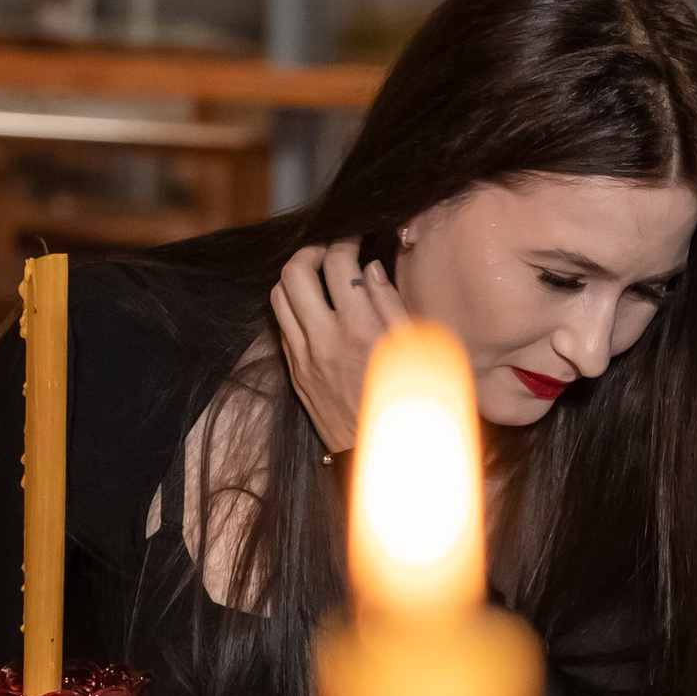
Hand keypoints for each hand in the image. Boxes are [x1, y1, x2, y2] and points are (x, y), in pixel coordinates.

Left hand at [270, 240, 408, 459]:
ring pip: (279, 295)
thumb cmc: (411, 404)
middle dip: (313, 251)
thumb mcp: (417, 351)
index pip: (338, 264)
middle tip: (331, 251)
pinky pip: (281, 323)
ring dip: (296, 276)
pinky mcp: (295, 372)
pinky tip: (316, 307)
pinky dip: (293, 305)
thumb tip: (370, 268)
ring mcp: (304, 357)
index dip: (346, 241)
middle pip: (295, 271)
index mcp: (361, 331)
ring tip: (319, 275)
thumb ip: (391, 304)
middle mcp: (325, 341)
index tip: (356, 239)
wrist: (384, 456)